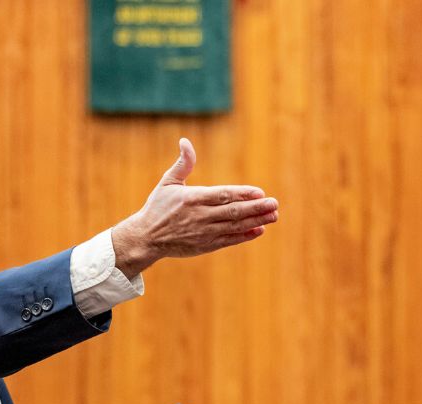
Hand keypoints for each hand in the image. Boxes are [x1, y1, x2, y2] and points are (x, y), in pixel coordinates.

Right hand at [111, 138, 277, 276]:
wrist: (147, 238)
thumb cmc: (158, 207)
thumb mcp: (168, 182)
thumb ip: (183, 164)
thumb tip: (185, 141)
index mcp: (193, 198)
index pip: (222, 195)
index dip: (242, 194)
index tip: (259, 192)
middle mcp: (200, 216)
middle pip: (233, 212)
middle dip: (256, 208)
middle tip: (275, 204)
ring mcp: (205, 232)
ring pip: (235, 226)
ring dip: (256, 221)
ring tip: (273, 215)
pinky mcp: (206, 245)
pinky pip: (229, 240)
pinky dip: (245, 236)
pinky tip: (259, 230)